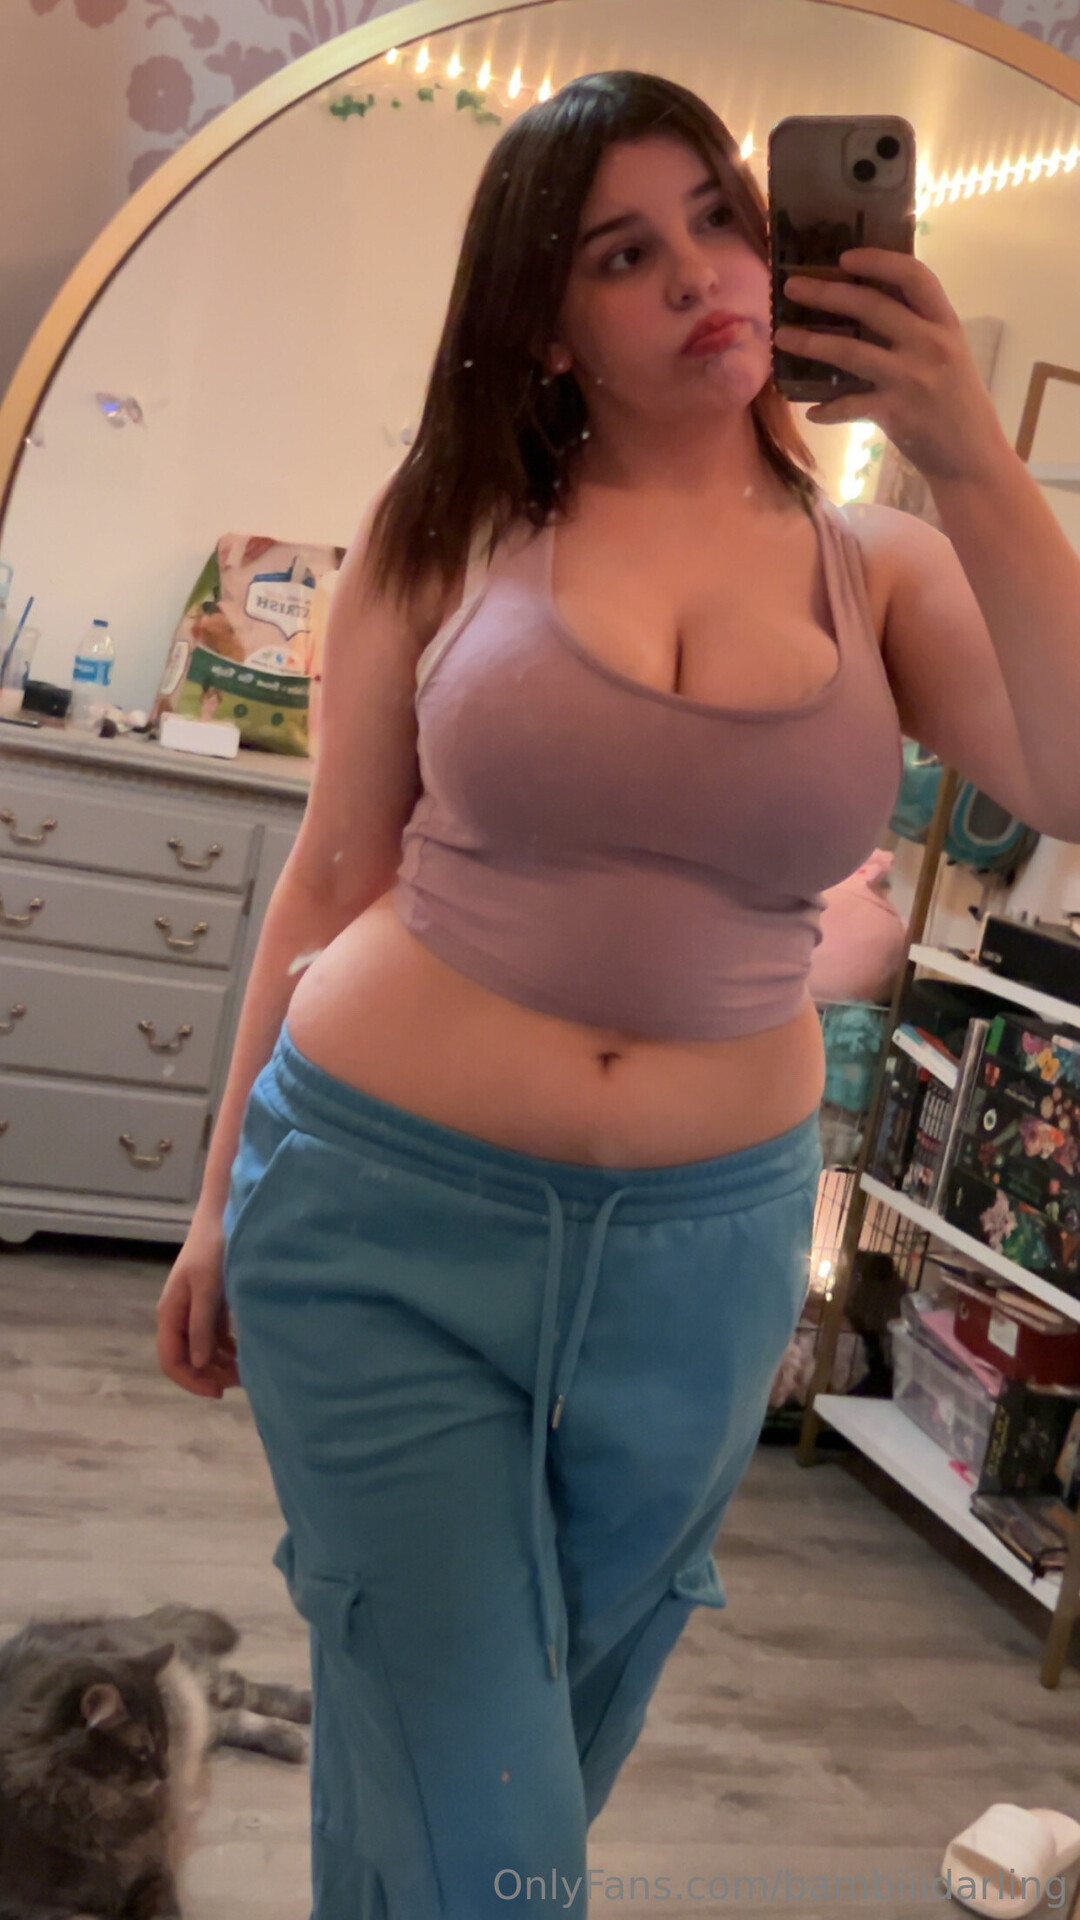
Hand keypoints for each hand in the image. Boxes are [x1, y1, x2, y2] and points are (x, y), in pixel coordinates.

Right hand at [156, 1212, 239, 1397]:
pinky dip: (227, 1348)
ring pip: (202, 1349)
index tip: (217, 1392)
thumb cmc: (213, 1249)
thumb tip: (198, 1364)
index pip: (171, 1360)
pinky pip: (214, 1335)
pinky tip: (244, 1352)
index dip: (191, 1380)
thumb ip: (201, 1325)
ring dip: (220, 1363)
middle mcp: (179, 1315)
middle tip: (239, 1381)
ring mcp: (195, 1310)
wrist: (223, 1216)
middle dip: (209, 1374)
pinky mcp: (211, 1303)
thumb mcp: (207, 1288)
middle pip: (187, 1358)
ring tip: (246, 1370)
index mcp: (170, 1313)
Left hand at [774, 248, 1008, 481]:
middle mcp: (930, 344)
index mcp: (945, 323)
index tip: (845, 257)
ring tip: (783, 337)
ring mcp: (912, 378)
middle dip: (826, 292)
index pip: (914, 276)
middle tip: (792, 288)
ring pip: (850, 351)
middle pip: (871, 306)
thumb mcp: (949, 354)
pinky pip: (848, 405)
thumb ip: (918, 328)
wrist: (972, 456)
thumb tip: (867, 304)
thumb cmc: (957, 402)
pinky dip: (827, 409)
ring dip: (811, 343)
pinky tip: (811, 411)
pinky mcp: (895, 413)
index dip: (878, 261)